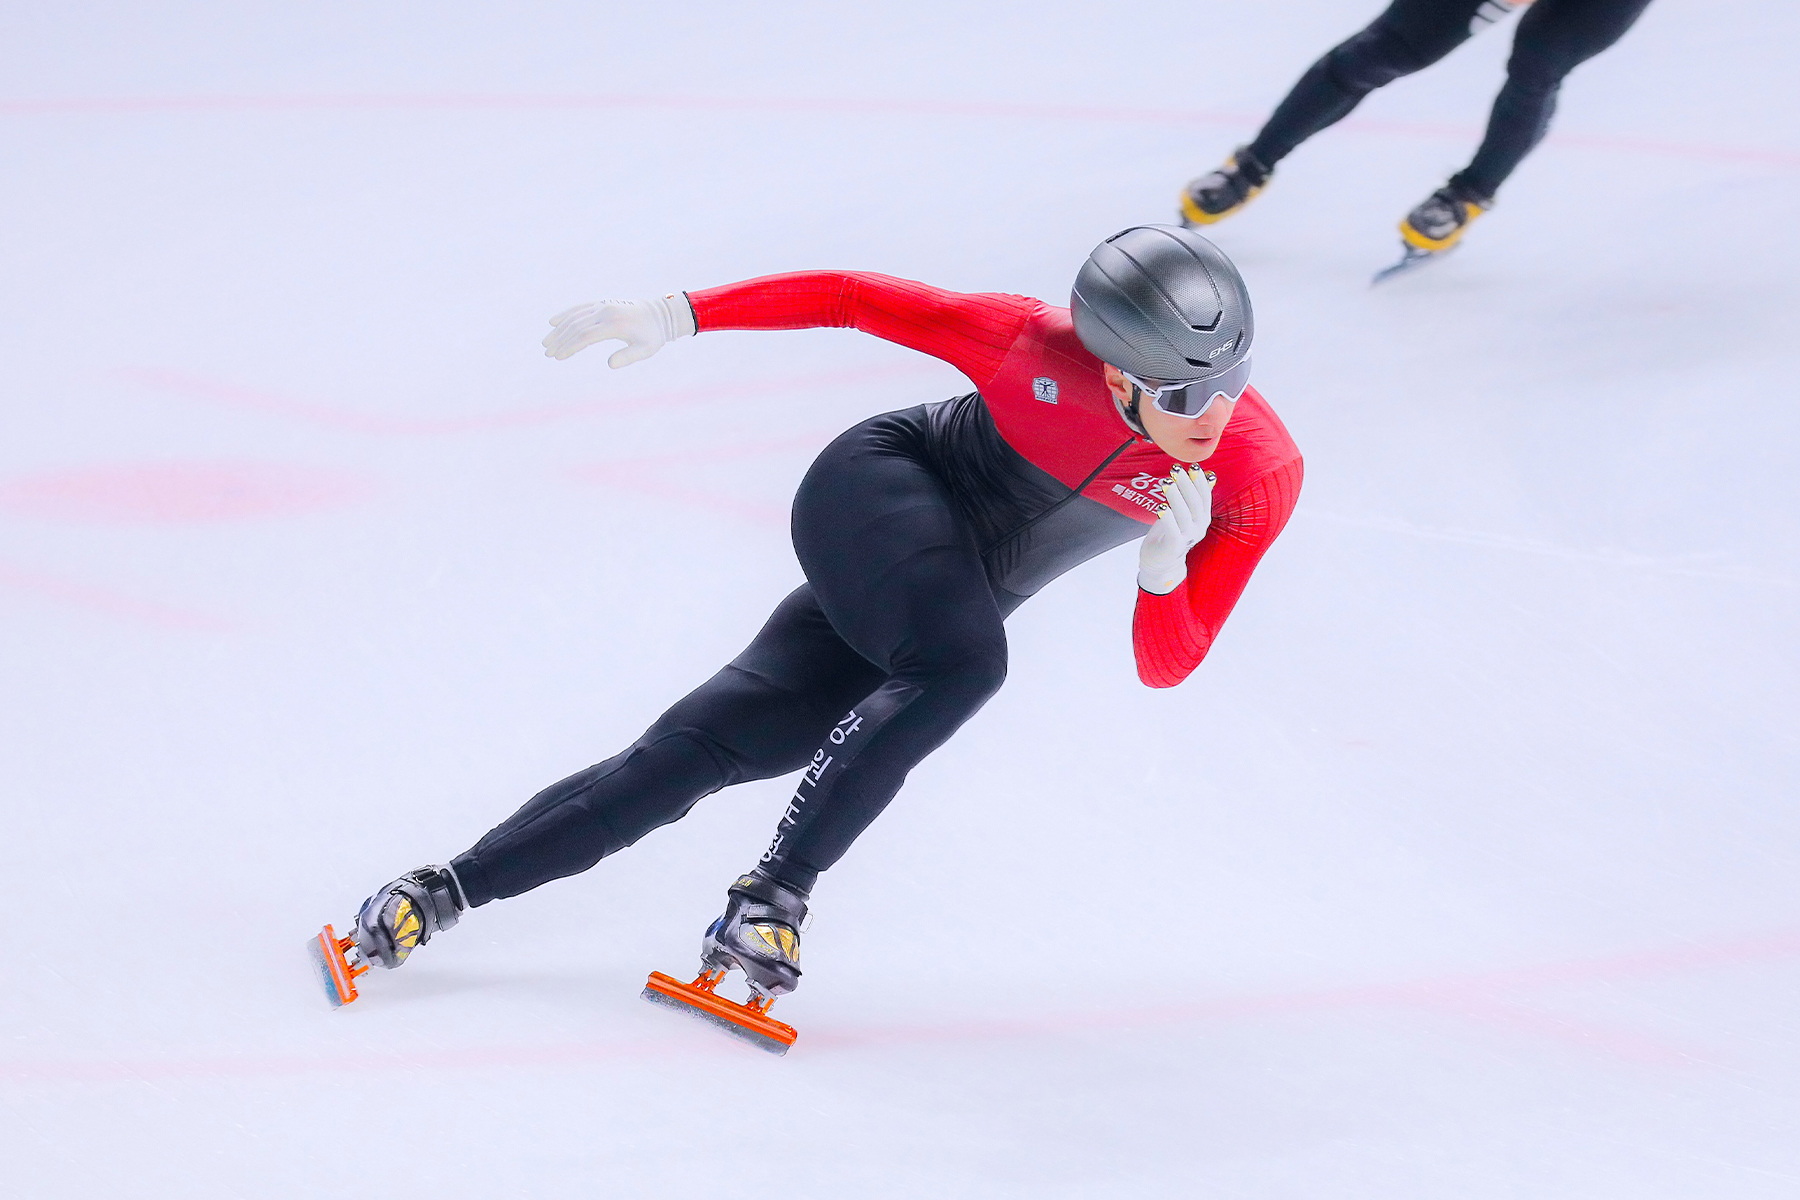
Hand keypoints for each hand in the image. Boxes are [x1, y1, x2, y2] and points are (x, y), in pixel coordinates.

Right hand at [542, 294, 695, 366]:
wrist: (660, 315)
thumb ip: (629, 356)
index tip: (558, 357)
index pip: (586, 336)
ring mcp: (603, 305)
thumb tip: (609, 364)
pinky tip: (553, 322)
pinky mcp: (602, 303)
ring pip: (575, 316)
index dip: (570, 347)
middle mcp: (606, 311)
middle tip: (547, 353)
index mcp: (615, 324)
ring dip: (559, 329)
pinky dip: (566, 314)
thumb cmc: (653, 336)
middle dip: (560, 340)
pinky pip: (580, 307)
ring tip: (546, 343)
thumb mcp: (646, 349)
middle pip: (576, 326)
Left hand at [1136, 466, 1215, 594]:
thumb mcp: (1183, 513)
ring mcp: (1187, 538)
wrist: (1160, 562)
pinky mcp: (1174, 546)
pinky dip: (1168, 518)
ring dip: (1175, 497)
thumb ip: (1193, 496)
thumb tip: (1209, 475)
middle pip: (1194, 503)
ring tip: (1165, 482)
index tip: (1193, 466)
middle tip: (1176, 469)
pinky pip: (1172, 530)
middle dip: (1186, 484)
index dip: (1199, 481)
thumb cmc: (1170, 533)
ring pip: (1183, 514)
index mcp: (1202, 518)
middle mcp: (1198, 527)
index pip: (1204, 497)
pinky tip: (1161, 506)